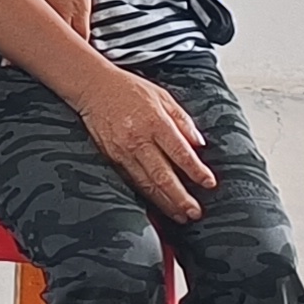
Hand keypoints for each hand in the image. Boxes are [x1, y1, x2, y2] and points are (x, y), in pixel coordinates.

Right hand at [79, 62, 217, 221]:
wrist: (94, 87)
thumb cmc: (130, 89)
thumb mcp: (162, 96)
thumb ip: (182, 120)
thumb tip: (199, 144)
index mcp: (155, 122)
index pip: (180, 152)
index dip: (196, 171)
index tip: (209, 183)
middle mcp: (138, 139)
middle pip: (163, 175)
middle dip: (181, 197)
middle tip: (195, 212)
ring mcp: (123, 151)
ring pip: (146, 184)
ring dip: (165, 203)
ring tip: (180, 215)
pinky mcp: (111, 158)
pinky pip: (131, 181)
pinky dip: (146, 196)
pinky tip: (157, 205)